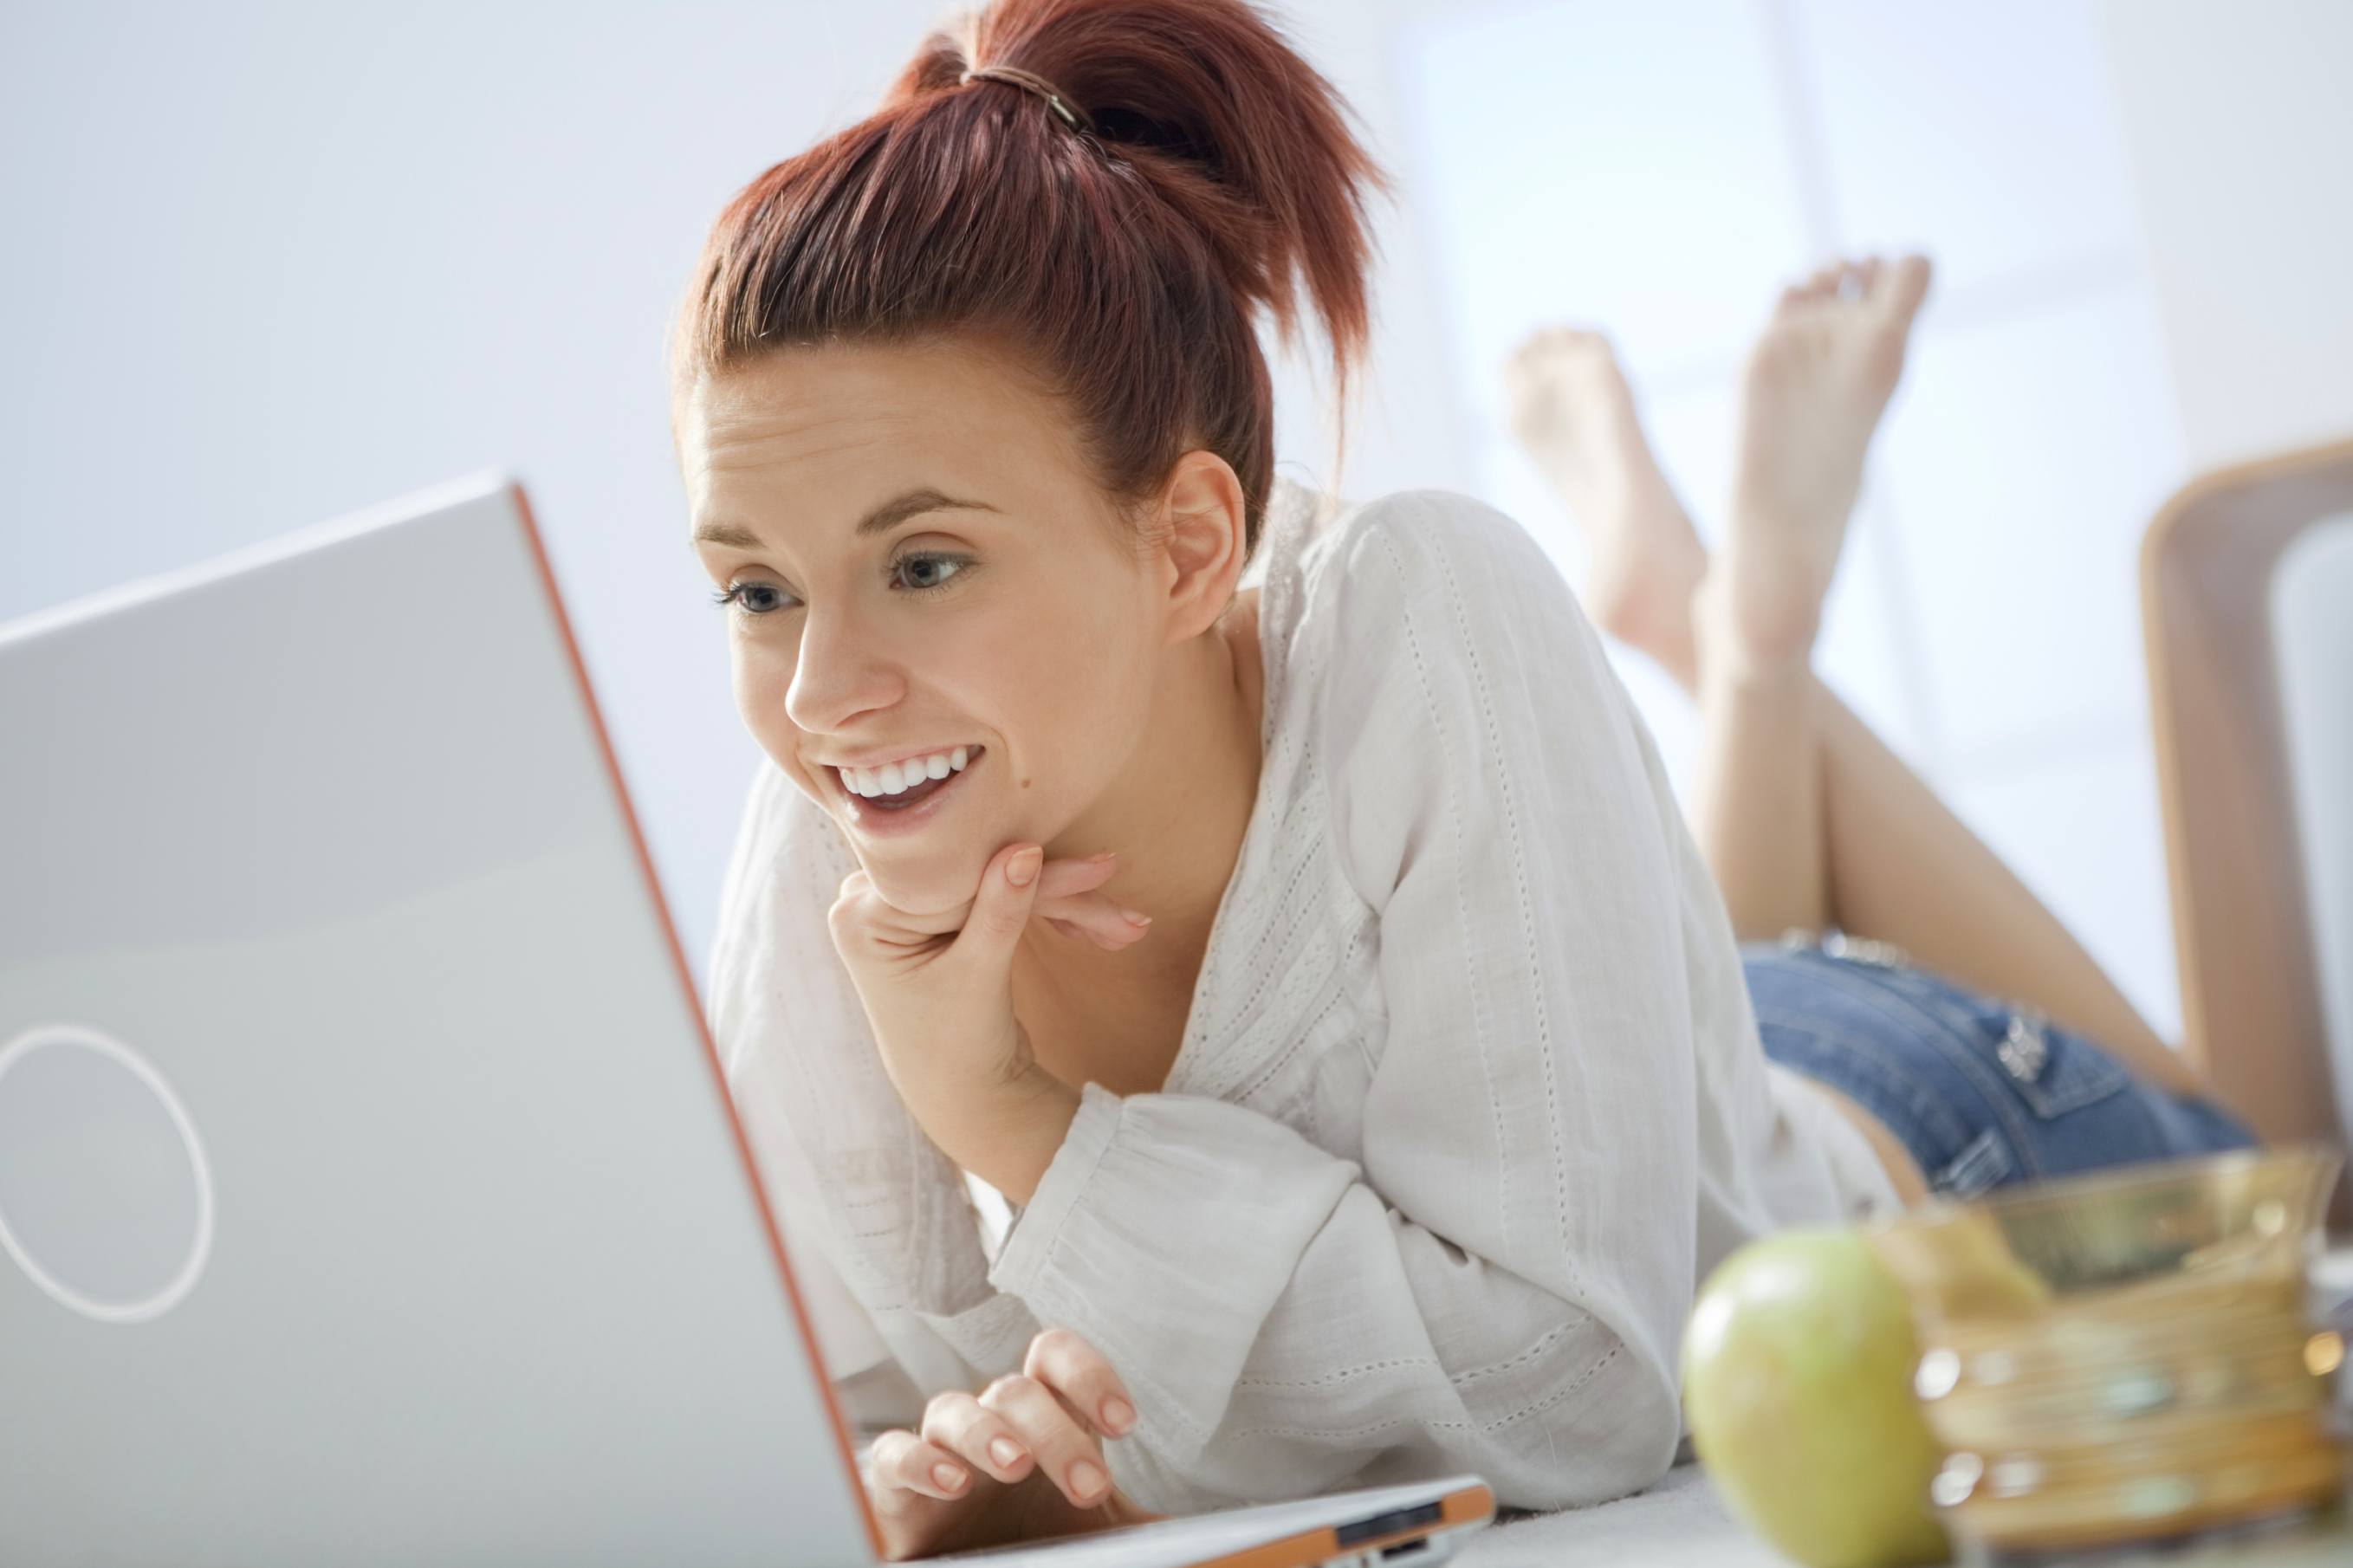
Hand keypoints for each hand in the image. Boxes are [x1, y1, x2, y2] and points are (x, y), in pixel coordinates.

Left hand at [828, 844, 1149, 1155]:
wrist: (964, 1100)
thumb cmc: (957, 1051)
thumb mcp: (978, 978)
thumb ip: (999, 910)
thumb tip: (1025, 847)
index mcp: (863, 915)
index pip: (956, 876)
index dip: (1028, 873)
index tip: (1093, 870)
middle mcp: (875, 901)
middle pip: (981, 875)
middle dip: (1058, 895)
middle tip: (1122, 905)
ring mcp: (910, 906)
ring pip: (1000, 884)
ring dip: (1066, 907)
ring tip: (1128, 928)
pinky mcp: (944, 914)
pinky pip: (1001, 897)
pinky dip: (1050, 914)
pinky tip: (1100, 931)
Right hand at [865, 1328, 1165, 1559]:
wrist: (969, 1564)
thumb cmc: (1031, 1535)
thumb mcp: (1092, 1532)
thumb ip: (1138, 1526)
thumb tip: (1199, 1534)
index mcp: (1041, 1415)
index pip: (1056, 1357)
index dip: (1089, 1375)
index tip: (1125, 1423)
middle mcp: (990, 1418)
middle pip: (1016, 1390)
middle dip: (1057, 1433)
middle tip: (1088, 1486)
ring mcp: (939, 1444)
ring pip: (953, 1408)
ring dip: (988, 1432)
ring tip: (1015, 1465)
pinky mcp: (892, 1482)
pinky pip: (894, 1453)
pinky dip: (921, 1461)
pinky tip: (952, 1483)